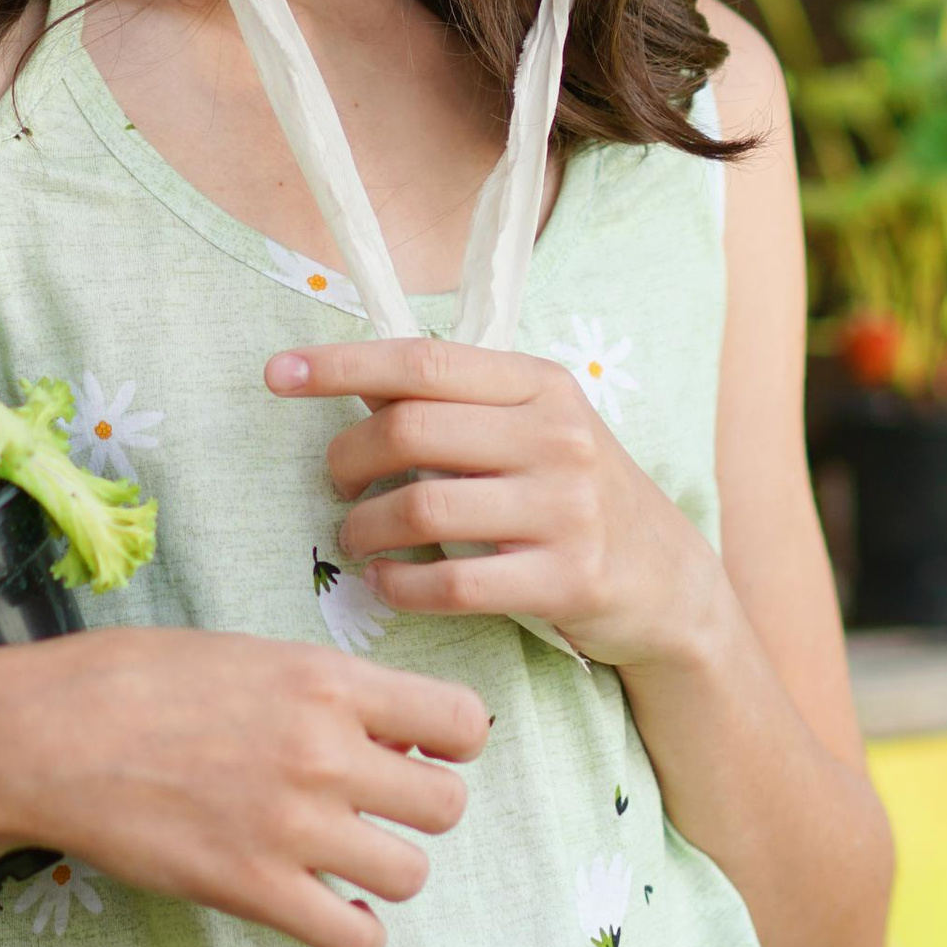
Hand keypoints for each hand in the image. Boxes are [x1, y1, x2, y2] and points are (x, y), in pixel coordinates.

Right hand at [0, 623, 488, 946]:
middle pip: (447, 806)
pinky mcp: (254, 889)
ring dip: (385, 870)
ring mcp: (293, 825)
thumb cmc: (138, 680)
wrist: (51, 736)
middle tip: (376, 806)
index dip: (452, 741)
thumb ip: (322, 691)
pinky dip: (351, 929)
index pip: (462, 721)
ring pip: (410, 873)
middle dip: (420, 808)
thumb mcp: (247, 653)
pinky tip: (322, 905)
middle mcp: (325, 751)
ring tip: (343, 857)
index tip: (421, 748)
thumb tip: (386, 731)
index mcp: (327, 680)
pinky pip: (356, 938)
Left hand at [268, 335, 729, 674]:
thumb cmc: (574, 493)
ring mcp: (566, 508)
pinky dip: (400, 586)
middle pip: (409, 430)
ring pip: (421, 507)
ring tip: (356, 537)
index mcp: (539, 383)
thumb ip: (454, 404)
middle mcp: (556, 435)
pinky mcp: (567, 579)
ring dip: (365, 527)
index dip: (340, 364)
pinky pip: (453, 583)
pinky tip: (386, 584)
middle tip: (336, 484)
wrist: (670, 582)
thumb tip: (352, 382)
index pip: (422, 359)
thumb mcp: (532, 428)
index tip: (276, 373)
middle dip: (347, 458)